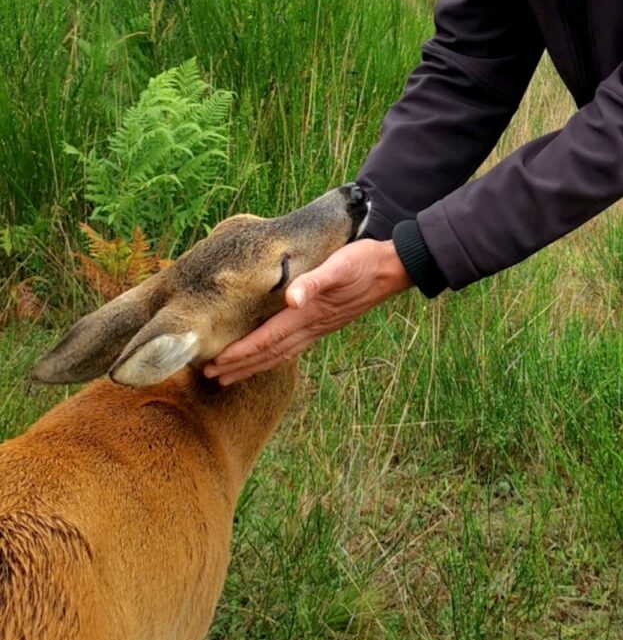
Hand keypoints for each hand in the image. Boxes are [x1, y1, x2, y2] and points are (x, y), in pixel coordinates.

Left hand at [203, 238, 412, 384]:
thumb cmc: (363, 262)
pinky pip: (293, 346)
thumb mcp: (339, 266)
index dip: (240, 354)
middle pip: (270, 354)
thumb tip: (292, 299)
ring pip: (281, 353)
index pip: (267, 339)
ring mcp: (320, 327)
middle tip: (212, 377)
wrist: (392, 268)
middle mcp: (312, 326)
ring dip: (255, 365)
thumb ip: (315, 282)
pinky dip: (275, 355)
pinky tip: (269, 354)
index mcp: (309, 314)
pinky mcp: (325, 322)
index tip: (215, 364)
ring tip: (232, 374)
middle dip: (240, 366)